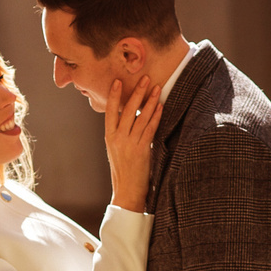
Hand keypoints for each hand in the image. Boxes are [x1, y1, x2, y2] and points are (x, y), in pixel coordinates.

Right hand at [101, 75, 159, 212]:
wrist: (126, 192)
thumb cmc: (123, 171)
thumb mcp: (115, 150)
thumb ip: (119, 134)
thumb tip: (127, 118)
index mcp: (109, 137)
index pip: (110, 111)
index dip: (114, 95)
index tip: (118, 81)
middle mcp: (118, 138)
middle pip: (127, 110)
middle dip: (137, 92)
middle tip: (145, 78)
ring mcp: (129, 144)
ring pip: (140, 117)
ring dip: (150, 101)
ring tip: (157, 87)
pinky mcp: (142, 150)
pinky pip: (150, 129)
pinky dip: (156, 116)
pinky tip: (161, 107)